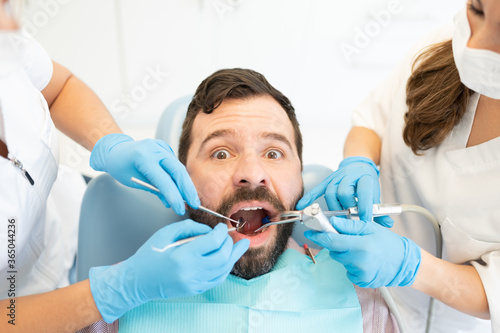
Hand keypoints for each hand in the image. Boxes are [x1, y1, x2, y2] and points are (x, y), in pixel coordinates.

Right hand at [89, 220, 248, 322]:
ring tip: (242, 245)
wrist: (137, 281)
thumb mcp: (165, 233)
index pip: (213, 242)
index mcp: (182, 256)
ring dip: (234, 256)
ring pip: (224, 269)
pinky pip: (217, 279)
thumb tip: (209, 229)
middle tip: (229, 235)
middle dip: (229, 243)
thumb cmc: (148, 256)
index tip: (222, 227)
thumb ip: (189, 227)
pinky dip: (225, 268)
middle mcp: (190, 272)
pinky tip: (229, 259)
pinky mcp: (195, 290)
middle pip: (222, 256)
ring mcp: (194, 283)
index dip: (221, 232)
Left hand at [90, 133, 198, 213]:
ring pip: (179, 168)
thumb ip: (154, 190)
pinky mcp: (166, 148)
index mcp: (143, 157)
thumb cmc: (121, 166)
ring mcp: (161, 147)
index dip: (173, 195)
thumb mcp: (134, 181)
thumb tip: (171, 202)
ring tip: (191, 200)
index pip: (163, 179)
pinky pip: (175, 165)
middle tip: (195, 204)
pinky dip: (180, 178)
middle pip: (177, 170)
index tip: (179, 208)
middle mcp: (155, 149)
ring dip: (186, 185)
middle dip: (187, 189)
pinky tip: (183, 188)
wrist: (117, 150)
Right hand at [297, 156, 392, 226]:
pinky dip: (309, 198)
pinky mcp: (327, 180)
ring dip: (334, 207)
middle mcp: (349, 175)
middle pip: (344, 192)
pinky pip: (317, 189)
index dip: (365, 208)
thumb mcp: (375, 194)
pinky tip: (303, 206)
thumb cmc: (366, 182)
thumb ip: (379, 211)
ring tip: (338, 217)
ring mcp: (336, 176)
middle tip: (350, 220)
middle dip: (347, 208)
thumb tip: (387, 225)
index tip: (365, 221)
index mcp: (365, 178)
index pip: (364, 193)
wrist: (358, 165)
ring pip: (330, 193)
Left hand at [304, 217, 420, 287]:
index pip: (332, 241)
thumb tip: (332, 222)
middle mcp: (359, 261)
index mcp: (362, 245)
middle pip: (334, 251)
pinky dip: (351, 264)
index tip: (310, 232)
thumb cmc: (388, 243)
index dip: (318, 236)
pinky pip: (347, 270)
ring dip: (345, 254)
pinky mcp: (361, 281)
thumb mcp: (370, 228)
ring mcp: (360, 273)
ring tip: (360, 249)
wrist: (404, 263)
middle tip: (348, 239)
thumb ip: (350, 226)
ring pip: (340, 260)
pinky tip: (363, 260)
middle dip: (336, 244)